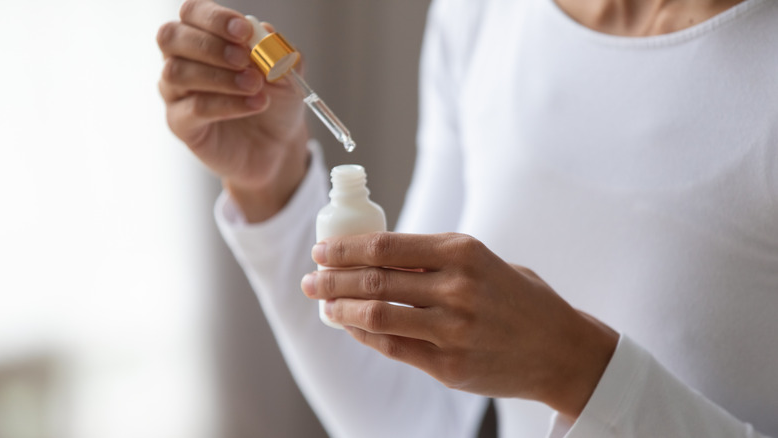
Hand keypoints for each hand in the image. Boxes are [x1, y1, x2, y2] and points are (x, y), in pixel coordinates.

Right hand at [157, 0, 308, 221]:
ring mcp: (177, 93)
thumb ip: (277, 51)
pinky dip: (226, 104)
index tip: (244, 31)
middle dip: (210, 45)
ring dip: (220, 76)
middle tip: (245, 59)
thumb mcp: (288, 73)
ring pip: (177, 73)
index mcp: (204, 37)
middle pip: (171, 37)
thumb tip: (264, 32)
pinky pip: (194, 109)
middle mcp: (182, 60)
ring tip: (255, 85)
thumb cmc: (276, 101)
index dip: (214, 18)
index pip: (192, 13)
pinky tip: (254, 104)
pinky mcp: (181, 124)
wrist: (279, 144)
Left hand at [301, 232, 617, 418]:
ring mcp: (452, 331)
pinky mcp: (450, 366)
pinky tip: (351, 328)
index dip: (344, 249)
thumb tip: (374, 258)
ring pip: (376, 317)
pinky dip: (365, 336)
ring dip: (341, 311)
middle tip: (310, 280)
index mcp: (463, 252)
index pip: (385, 246)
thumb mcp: (482, 261)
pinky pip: (393, 348)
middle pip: (372, 282)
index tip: (322, 251)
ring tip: (325, 306)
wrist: (560, 349)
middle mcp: (456, 289)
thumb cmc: (518, 298)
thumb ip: (433, 261)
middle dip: (331, 280)